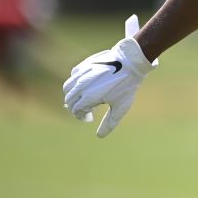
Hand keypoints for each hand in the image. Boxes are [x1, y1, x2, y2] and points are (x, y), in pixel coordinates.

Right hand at [62, 14, 157, 137]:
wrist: (130, 62)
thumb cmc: (127, 85)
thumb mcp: (121, 106)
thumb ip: (110, 122)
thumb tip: (100, 136)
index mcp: (89, 97)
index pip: (75, 110)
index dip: (81, 116)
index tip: (90, 118)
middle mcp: (81, 85)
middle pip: (69, 100)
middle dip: (76, 107)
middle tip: (87, 110)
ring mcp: (81, 73)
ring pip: (67, 87)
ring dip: (72, 95)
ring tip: (83, 99)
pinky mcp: (83, 65)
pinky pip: (73, 76)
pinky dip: (74, 83)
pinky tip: (85, 86)